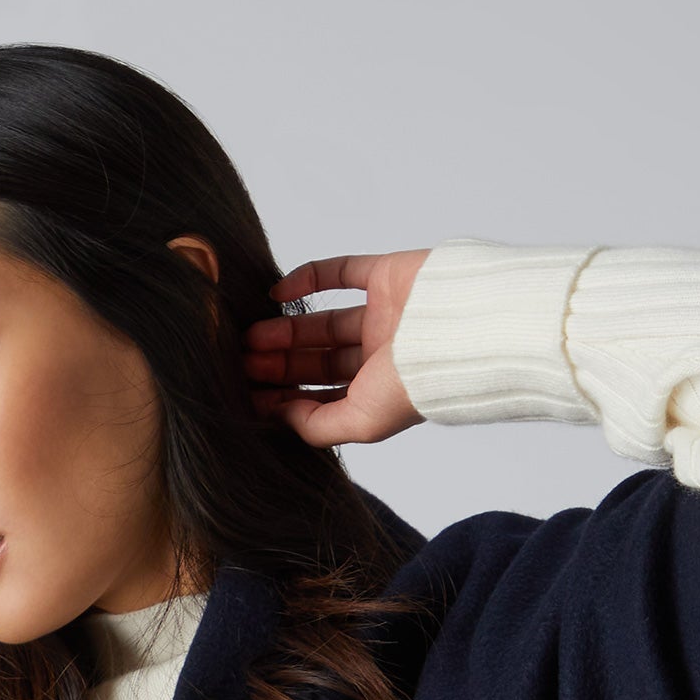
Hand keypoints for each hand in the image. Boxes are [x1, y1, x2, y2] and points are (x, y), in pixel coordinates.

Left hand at [241, 250, 431, 448]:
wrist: (457, 331)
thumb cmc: (415, 383)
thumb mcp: (360, 422)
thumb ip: (318, 426)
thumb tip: (280, 416)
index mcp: (377, 394)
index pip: (322, 397)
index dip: (285, 396)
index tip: (249, 396)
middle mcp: (380, 358)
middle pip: (318, 362)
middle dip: (280, 364)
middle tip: (242, 362)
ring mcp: (383, 316)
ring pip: (323, 322)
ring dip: (285, 328)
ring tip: (250, 335)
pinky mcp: (385, 276)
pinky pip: (340, 273)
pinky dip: (307, 279)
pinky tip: (277, 293)